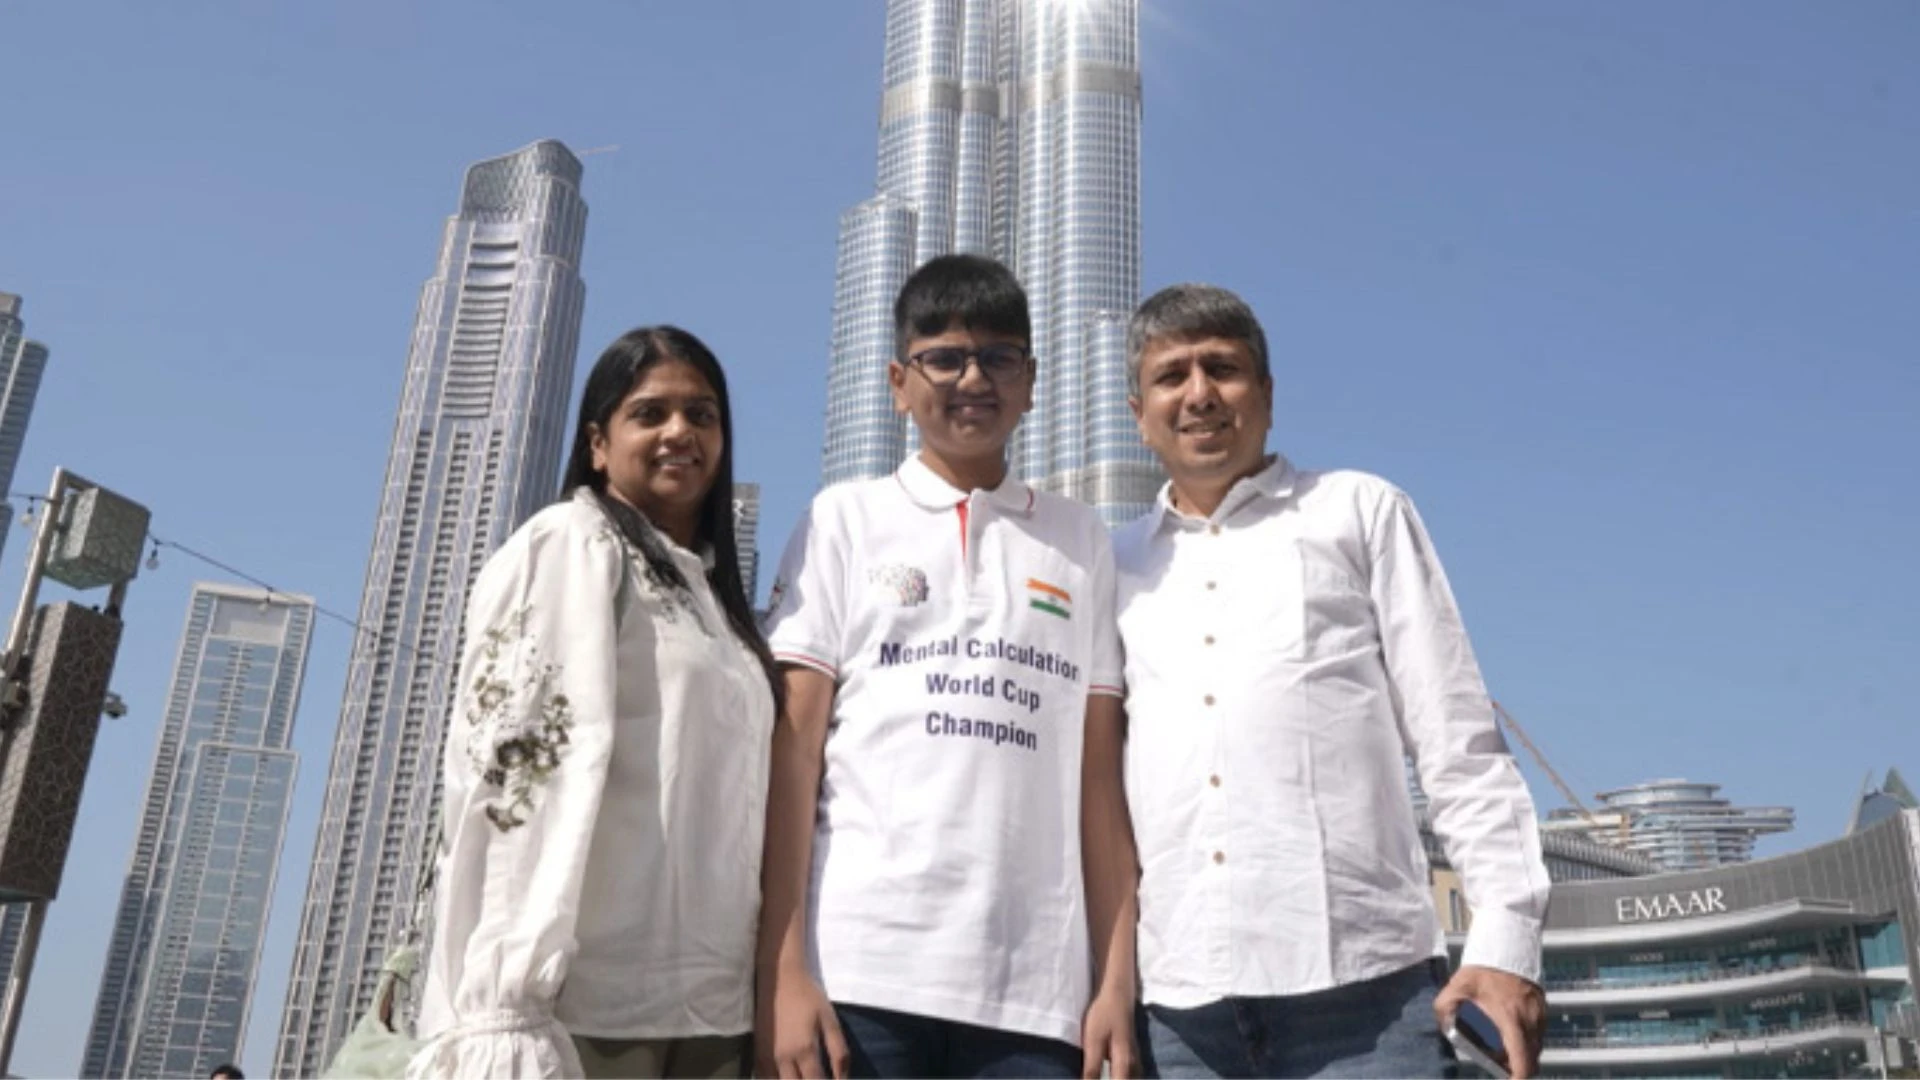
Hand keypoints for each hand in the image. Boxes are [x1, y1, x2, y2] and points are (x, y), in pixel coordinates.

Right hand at [755, 964, 848, 1079]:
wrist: (779, 977)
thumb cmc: (808, 996)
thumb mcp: (829, 1021)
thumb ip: (838, 1052)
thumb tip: (843, 1078)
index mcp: (805, 1051)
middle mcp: (784, 1059)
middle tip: (818, 1078)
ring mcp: (767, 1058)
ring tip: (805, 1077)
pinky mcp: (757, 1053)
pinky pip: (764, 1078)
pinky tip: (788, 1076)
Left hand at [1080, 987, 1138, 1078]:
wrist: (1117, 992)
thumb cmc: (1103, 1015)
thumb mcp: (1093, 1042)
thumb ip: (1092, 1069)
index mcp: (1124, 1064)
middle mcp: (1134, 1066)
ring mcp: (1135, 1060)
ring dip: (1118, 1079)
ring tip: (1101, 1078)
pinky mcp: (1131, 1055)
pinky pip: (1130, 1076)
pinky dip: (1121, 1078)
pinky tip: (1113, 1076)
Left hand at [1433, 964, 1544, 1078]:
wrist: (1507, 945)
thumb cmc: (1483, 968)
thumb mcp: (1458, 986)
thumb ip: (1445, 1008)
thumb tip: (1443, 1026)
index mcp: (1511, 1019)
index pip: (1523, 1061)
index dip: (1517, 1078)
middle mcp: (1531, 1021)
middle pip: (1532, 1061)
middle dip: (1518, 1069)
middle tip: (1499, 1067)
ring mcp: (1540, 1016)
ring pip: (1537, 1049)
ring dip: (1523, 1056)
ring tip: (1502, 1051)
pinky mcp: (1543, 1009)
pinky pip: (1539, 1035)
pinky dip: (1527, 1042)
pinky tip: (1510, 1034)